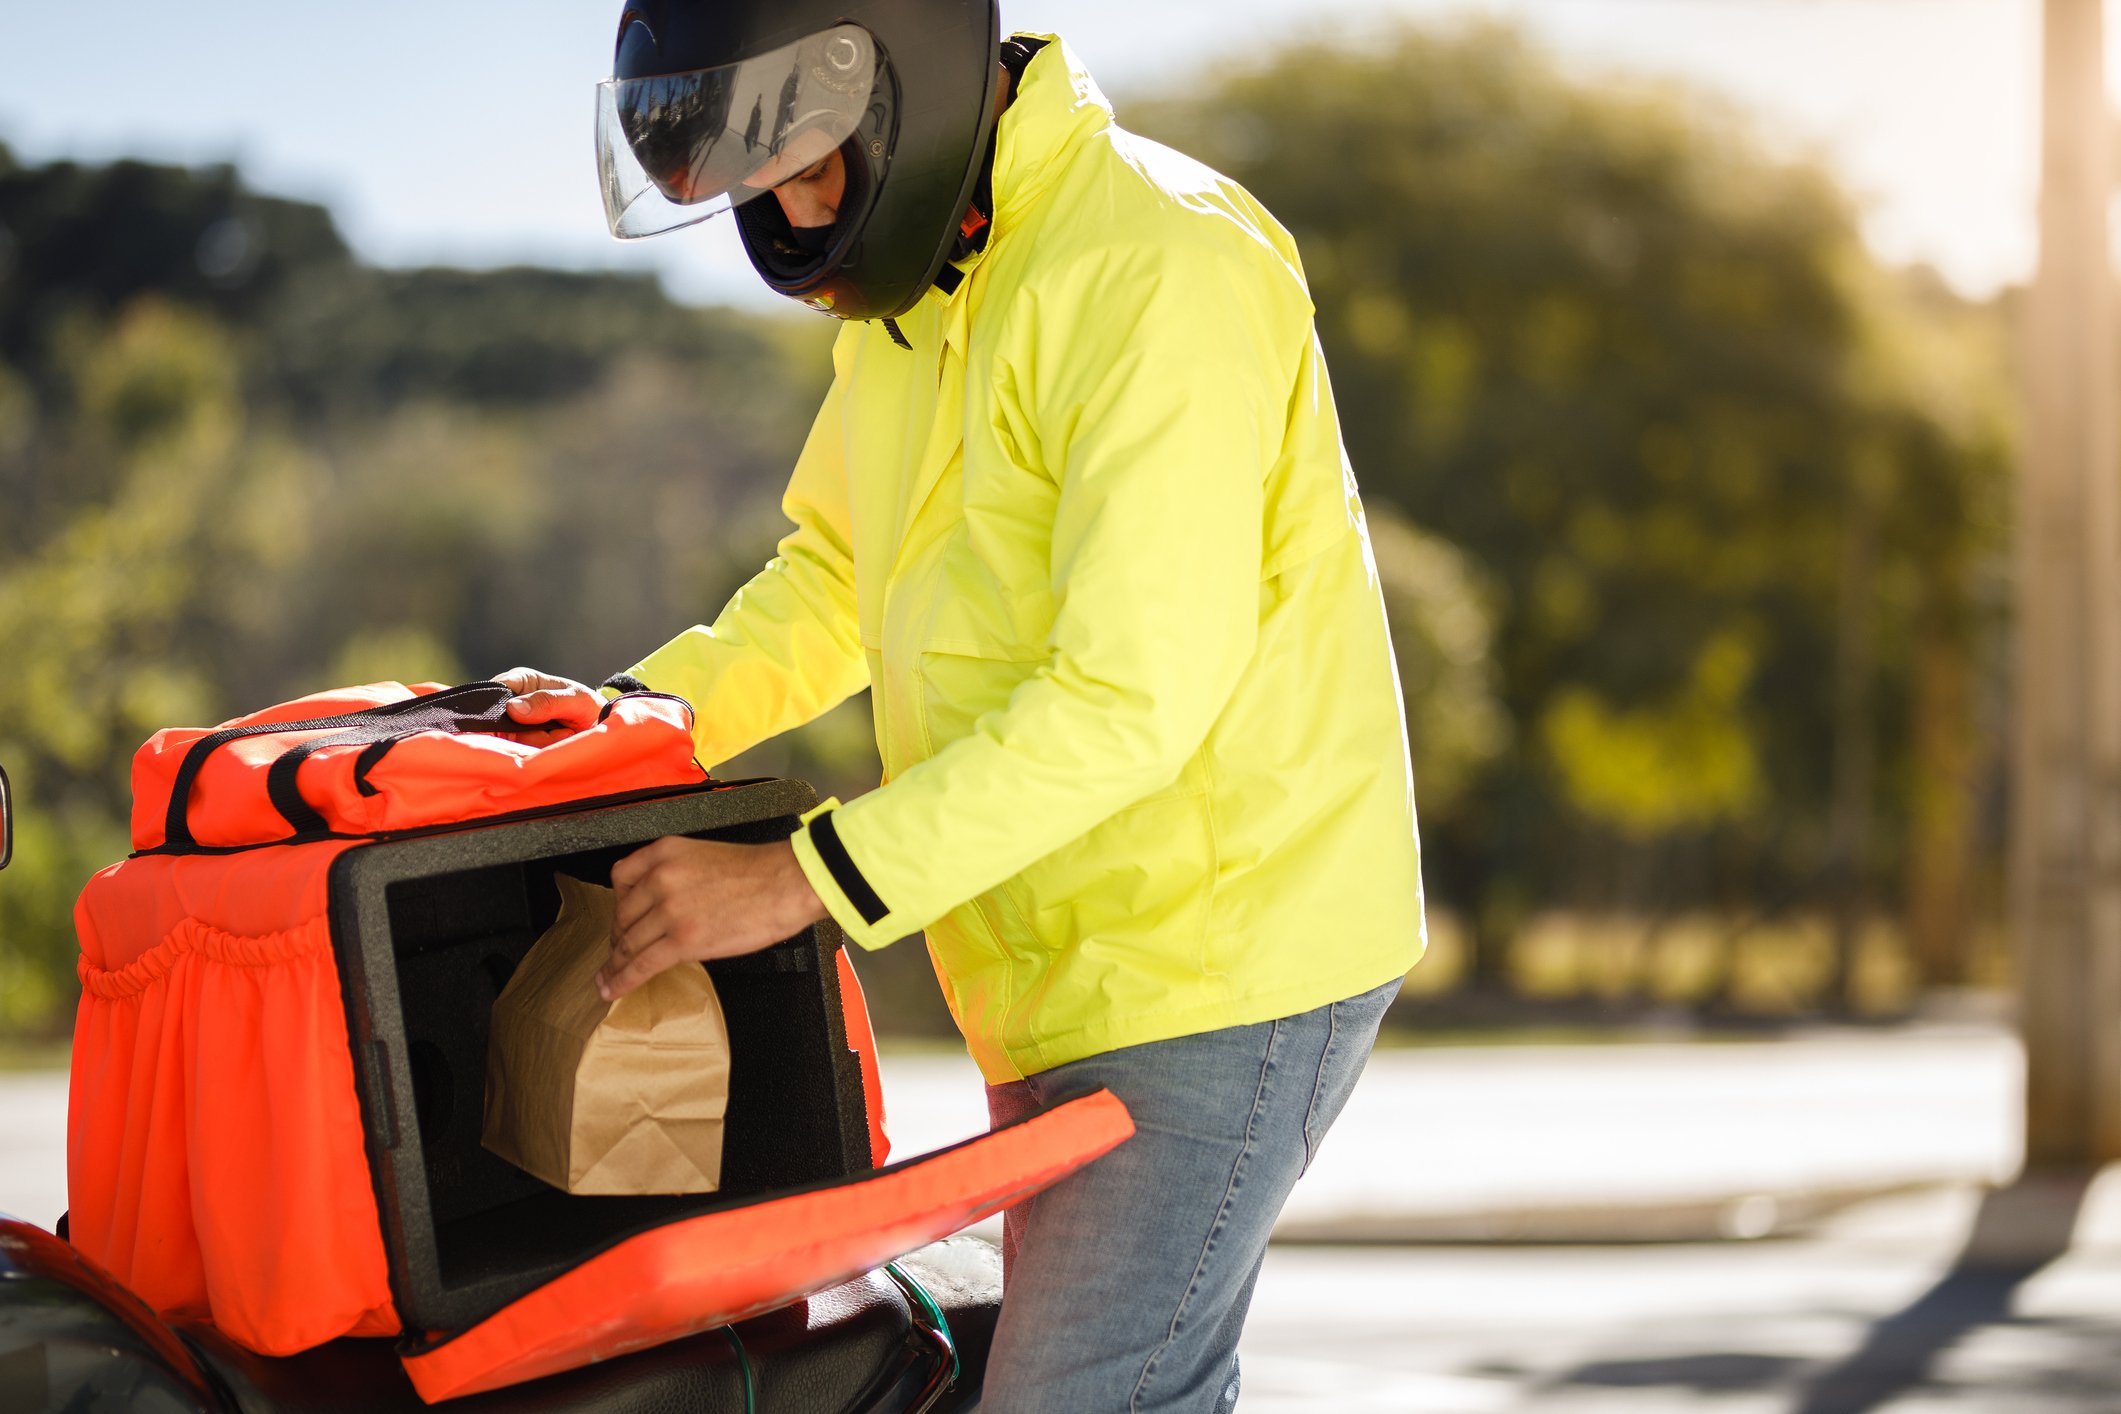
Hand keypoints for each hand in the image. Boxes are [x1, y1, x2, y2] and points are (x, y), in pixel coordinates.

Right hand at [492, 666, 603, 742]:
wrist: (600, 730)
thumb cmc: (588, 707)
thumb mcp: (575, 699)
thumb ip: (547, 702)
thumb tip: (513, 708)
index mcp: (523, 682)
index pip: (497, 688)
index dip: (502, 705)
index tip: (521, 719)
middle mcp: (513, 703)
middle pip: (500, 721)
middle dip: (529, 731)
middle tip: (561, 730)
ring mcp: (514, 726)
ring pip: (511, 740)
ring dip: (540, 742)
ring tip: (564, 734)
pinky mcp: (520, 745)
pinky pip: (520, 752)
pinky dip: (540, 751)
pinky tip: (558, 743)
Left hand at [600, 836, 828, 999]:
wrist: (788, 882)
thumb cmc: (761, 873)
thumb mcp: (706, 857)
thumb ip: (678, 877)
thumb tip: (666, 909)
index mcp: (665, 852)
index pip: (621, 878)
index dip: (618, 904)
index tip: (620, 920)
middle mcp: (660, 878)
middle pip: (622, 915)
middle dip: (619, 938)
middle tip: (619, 953)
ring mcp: (669, 909)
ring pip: (628, 943)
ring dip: (614, 964)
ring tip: (607, 979)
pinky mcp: (682, 939)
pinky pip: (642, 964)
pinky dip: (622, 980)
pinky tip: (613, 989)